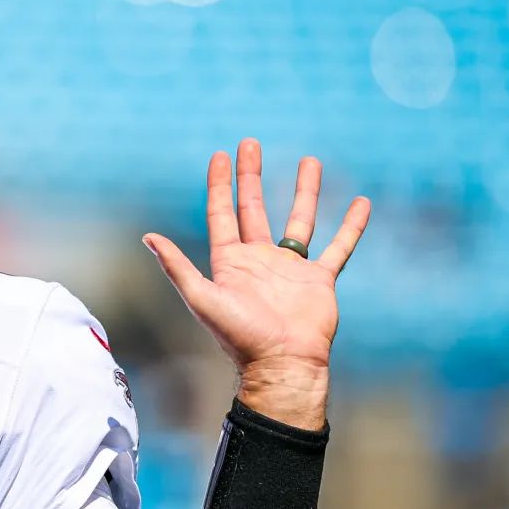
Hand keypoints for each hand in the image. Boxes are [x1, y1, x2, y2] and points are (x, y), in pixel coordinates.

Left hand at [143, 139, 369, 426]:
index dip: (220, 184)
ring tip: (310, 160)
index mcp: (230, 261)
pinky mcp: (319, 280)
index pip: (222, 212)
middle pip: (254, 207)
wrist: (282, 364)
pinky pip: (339, 247)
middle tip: (251, 143)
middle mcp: (259, 260)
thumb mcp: (202, 297)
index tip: (220, 154)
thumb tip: (147, 237)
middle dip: (251, 176)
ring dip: (304, 191)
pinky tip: (361, 203)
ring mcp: (290, 268)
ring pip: (299, 220)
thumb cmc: (239, 336)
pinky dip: (351, 226)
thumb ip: (177, 266)